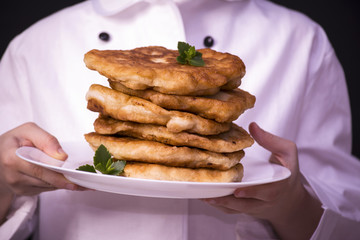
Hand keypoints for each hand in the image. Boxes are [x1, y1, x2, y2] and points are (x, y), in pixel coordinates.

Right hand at [0, 122, 81, 222]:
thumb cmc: (14, 141)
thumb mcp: (27, 130)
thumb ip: (46, 139)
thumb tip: (62, 156)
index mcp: (12, 158)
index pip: (40, 168)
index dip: (59, 174)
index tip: (76, 177)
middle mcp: (14, 176)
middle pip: (47, 180)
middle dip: (68, 180)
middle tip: (88, 183)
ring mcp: (18, 187)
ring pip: (48, 186)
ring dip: (65, 183)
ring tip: (84, 181)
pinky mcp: (24, 192)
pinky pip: (46, 188)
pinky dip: (58, 183)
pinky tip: (69, 179)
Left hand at [203, 122, 322, 239]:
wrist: (289, 198)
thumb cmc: (287, 171)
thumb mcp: (287, 152)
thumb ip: (271, 140)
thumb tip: (252, 126)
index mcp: (277, 186)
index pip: (265, 192)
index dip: (251, 192)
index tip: (238, 191)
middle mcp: (264, 201)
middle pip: (245, 205)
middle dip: (227, 201)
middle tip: (209, 195)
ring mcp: (253, 208)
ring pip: (235, 210)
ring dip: (218, 204)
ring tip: (201, 196)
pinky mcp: (244, 210)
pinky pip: (230, 211)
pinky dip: (217, 206)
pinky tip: (203, 196)